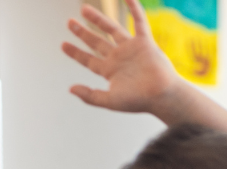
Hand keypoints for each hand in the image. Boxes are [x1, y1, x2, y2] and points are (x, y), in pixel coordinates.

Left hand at [62, 0, 182, 114]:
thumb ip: (90, 96)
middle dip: (83, 32)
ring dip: (98, 19)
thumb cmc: (139, 101)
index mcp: (110, 71)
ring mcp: (132, 48)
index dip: (75, 52)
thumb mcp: (110, 101)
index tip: (63, 44)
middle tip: (70, 23)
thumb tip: (70, 89)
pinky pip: (140, 22)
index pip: (89, 60)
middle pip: (97, 42)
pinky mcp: (146, 43)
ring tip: (84, 9)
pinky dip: (134, 9)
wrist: (163, 96)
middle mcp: (119, 58)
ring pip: (112, 29)